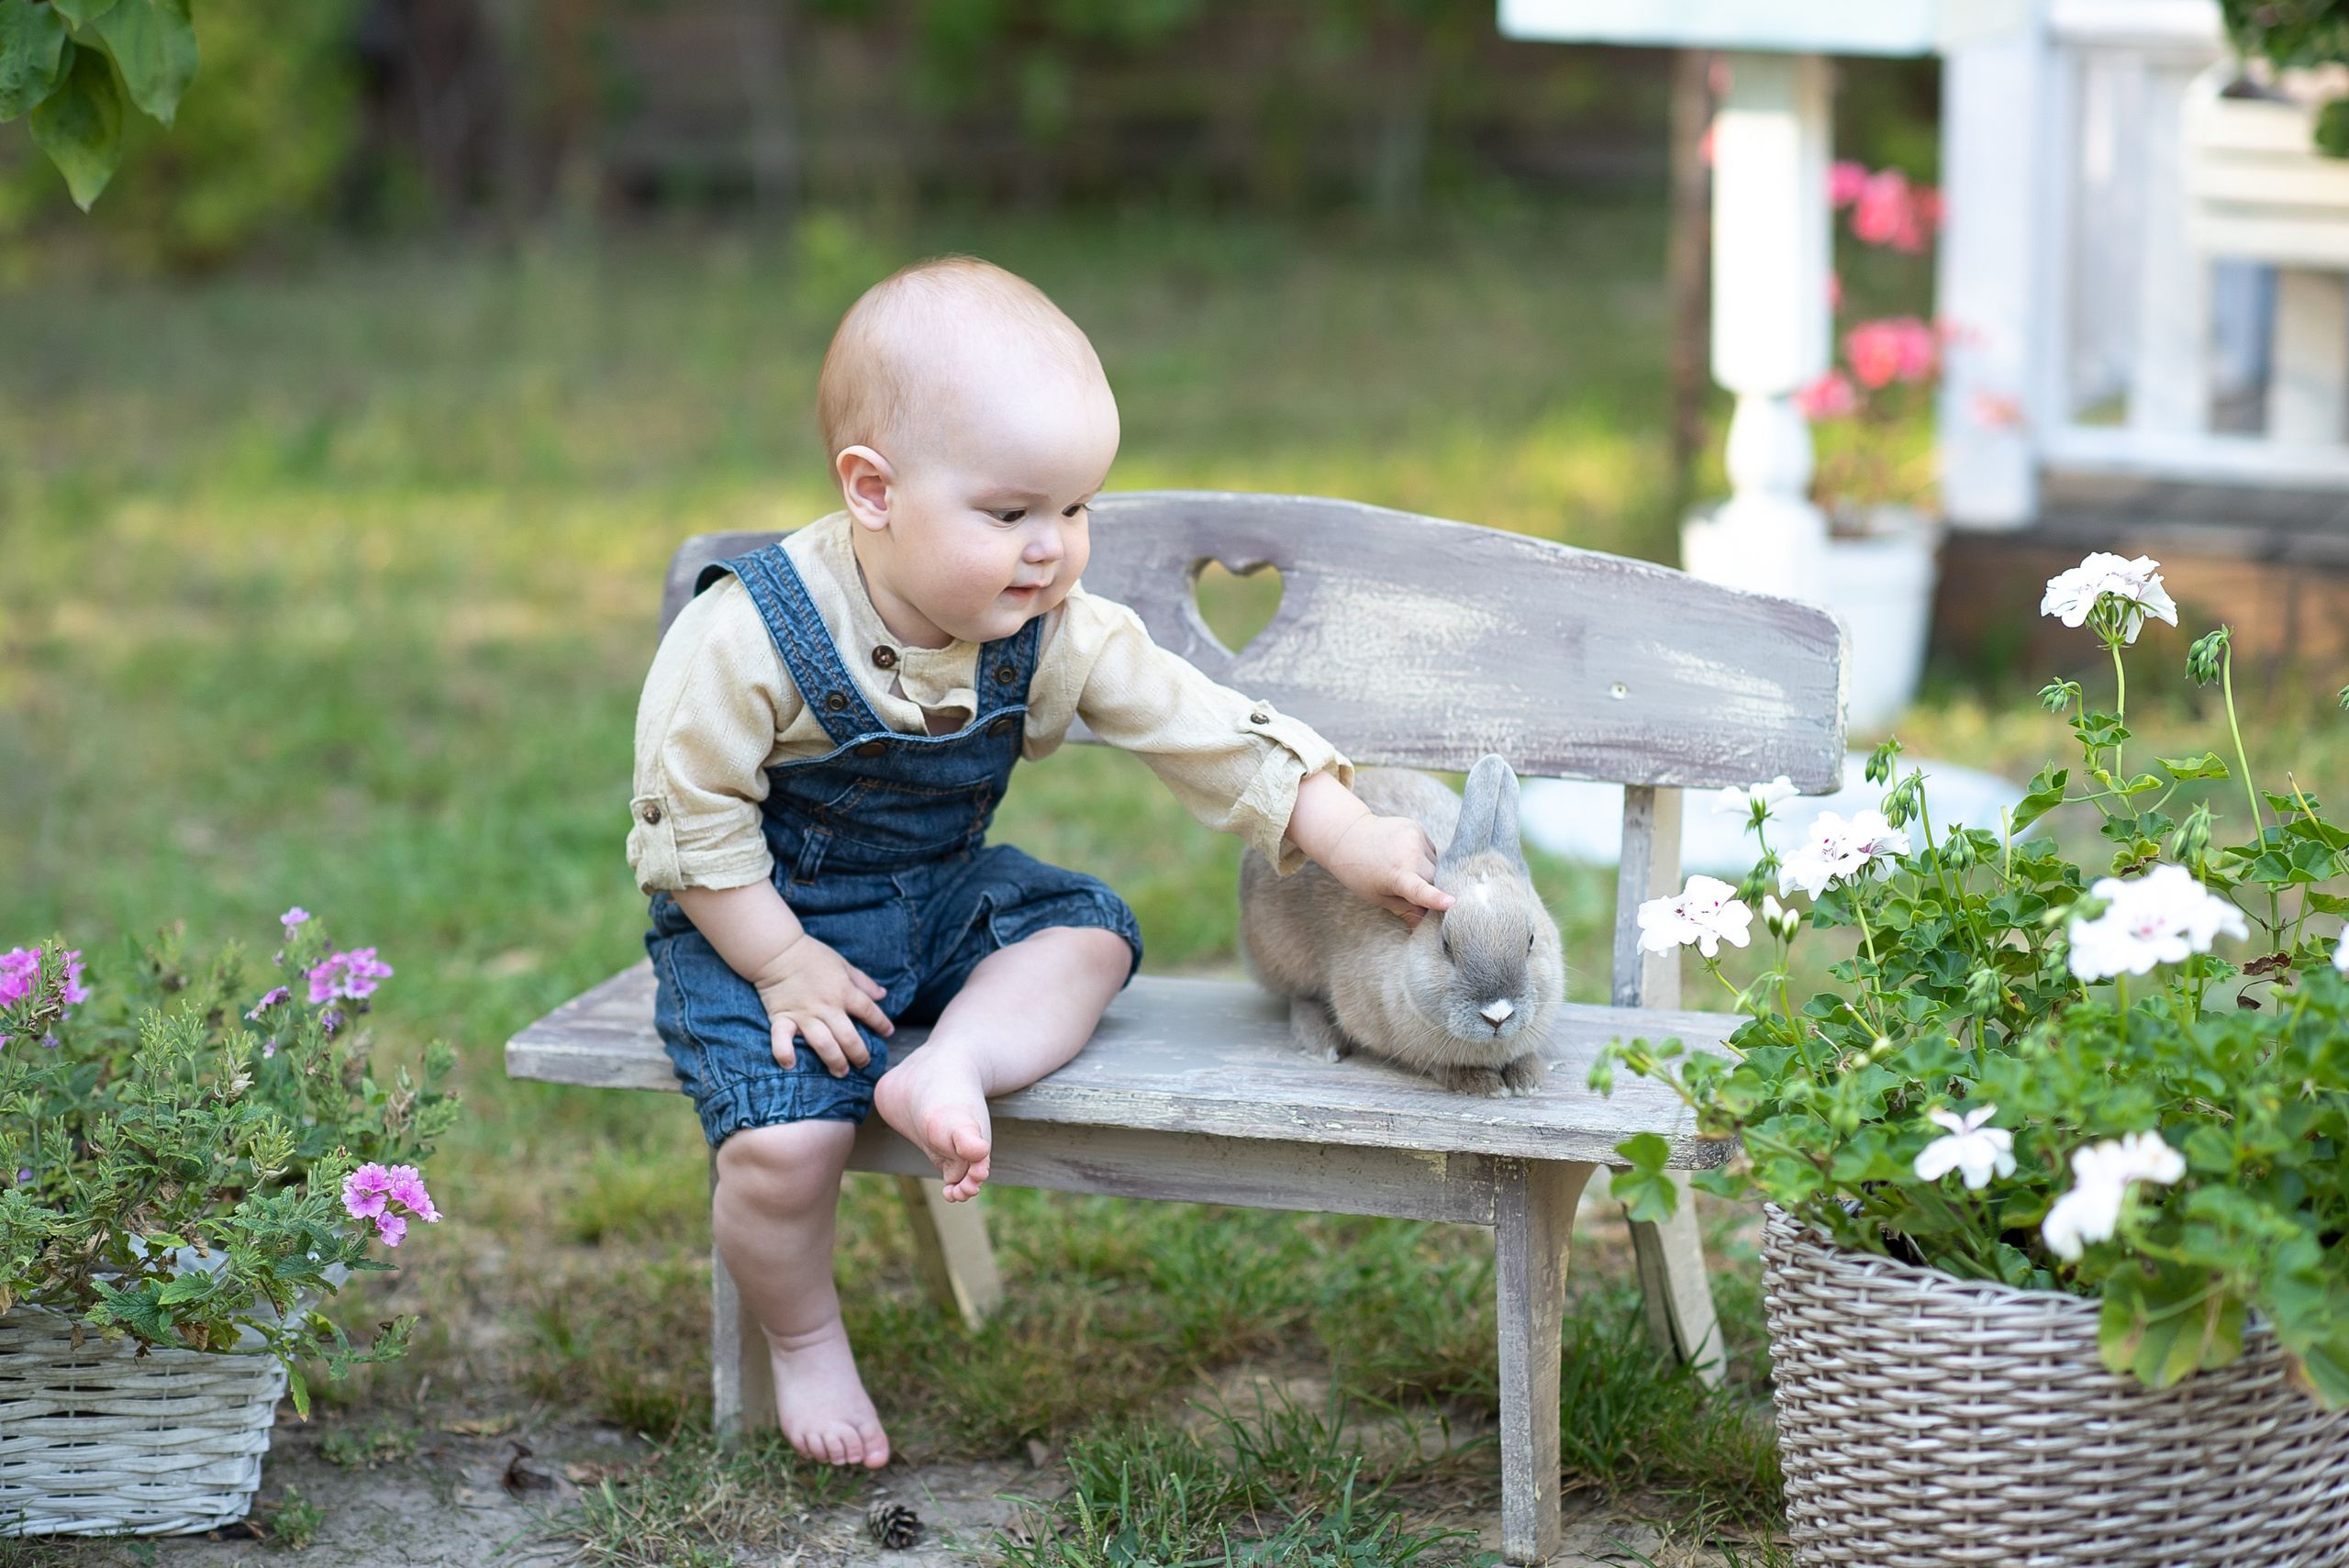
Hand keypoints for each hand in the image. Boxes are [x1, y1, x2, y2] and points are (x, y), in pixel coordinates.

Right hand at [746, 932, 894, 1075]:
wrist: (778, 951)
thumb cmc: (812, 956)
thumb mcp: (843, 964)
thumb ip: (863, 982)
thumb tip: (883, 995)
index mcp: (844, 991)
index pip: (869, 1011)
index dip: (881, 1023)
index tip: (888, 1033)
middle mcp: (827, 1006)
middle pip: (849, 1036)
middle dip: (859, 1054)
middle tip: (863, 1064)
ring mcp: (804, 1014)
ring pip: (823, 1043)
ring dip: (834, 1060)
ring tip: (841, 1072)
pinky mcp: (782, 1017)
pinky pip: (782, 1039)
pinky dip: (784, 1053)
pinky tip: (790, 1065)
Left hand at [1321, 811, 1453, 923]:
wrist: (1347, 835)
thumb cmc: (1360, 872)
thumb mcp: (1378, 896)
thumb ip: (1405, 910)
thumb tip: (1423, 928)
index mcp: (1396, 875)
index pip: (1419, 890)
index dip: (1435, 898)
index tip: (1451, 903)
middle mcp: (1409, 853)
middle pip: (1435, 879)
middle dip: (1431, 887)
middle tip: (1409, 890)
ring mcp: (1414, 837)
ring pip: (1435, 864)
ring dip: (1427, 871)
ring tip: (1402, 868)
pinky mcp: (1416, 828)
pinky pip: (1430, 851)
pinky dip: (1424, 858)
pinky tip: (1405, 856)